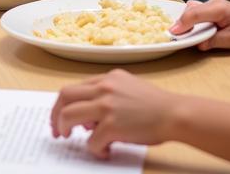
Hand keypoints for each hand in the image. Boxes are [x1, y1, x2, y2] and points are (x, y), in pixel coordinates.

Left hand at [51, 69, 180, 157]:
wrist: (174, 113)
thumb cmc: (154, 104)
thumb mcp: (127, 88)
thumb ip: (106, 96)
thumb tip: (87, 118)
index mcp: (106, 78)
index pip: (74, 87)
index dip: (63, 104)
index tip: (60, 117)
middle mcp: (103, 87)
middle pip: (65, 96)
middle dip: (55, 115)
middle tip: (57, 130)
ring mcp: (106, 105)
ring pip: (69, 115)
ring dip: (65, 129)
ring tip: (71, 139)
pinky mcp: (112, 125)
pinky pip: (91, 141)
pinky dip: (95, 150)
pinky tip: (105, 152)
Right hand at [169, 0, 229, 51]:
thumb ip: (214, 41)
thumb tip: (198, 44)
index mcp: (218, 9)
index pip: (195, 14)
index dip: (182, 24)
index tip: (172, 33)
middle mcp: (212, 2)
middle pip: (190, 10)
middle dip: (182, 23)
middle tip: (176, 36)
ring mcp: (210, 2)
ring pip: (191, 9)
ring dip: (186, 20)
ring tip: (185, 33)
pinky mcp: (209, 6)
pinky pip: (195, 10)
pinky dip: (191, 19)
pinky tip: (193, 28)